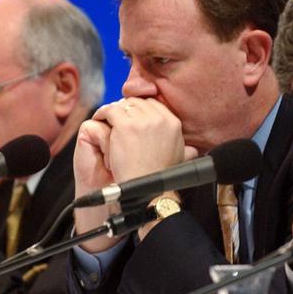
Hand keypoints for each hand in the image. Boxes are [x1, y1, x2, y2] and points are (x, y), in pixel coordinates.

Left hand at [73, 98, 196, 251]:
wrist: (147, 190)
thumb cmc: (158, 178)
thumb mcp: (179, 159)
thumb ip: (184, 149)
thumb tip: (192, 149)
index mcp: (173, 123)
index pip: (153, 104)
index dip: (140, 110)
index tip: (131, 117)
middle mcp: (160, 118)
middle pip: (138, 102)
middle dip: (127, 109)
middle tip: (116, 118)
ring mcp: (142, 120)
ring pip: (123, 104)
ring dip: (114, 111)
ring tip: (106, 119)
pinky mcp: (125, 126)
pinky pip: (110, 110)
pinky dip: (103, 114)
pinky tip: (100, 120)